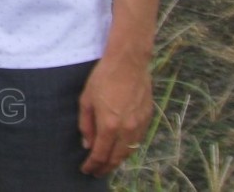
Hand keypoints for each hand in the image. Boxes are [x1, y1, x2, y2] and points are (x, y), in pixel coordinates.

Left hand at [77, 52, 153, 176]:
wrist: (128, 63)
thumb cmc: (103, 78)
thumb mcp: (86, 100)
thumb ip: (86, 125)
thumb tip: (87, 144)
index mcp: (109, 125)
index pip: (100, 154)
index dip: (92, 165)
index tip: (86, 170)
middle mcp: (127, 129)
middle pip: (117, 158)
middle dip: (106, 167)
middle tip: (97, 172)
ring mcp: (139, 124)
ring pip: (129, 151)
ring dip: (118, 160)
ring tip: (108, 163)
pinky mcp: (147, 118)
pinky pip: (138, 140)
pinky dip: (128, 148)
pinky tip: (121, 148)